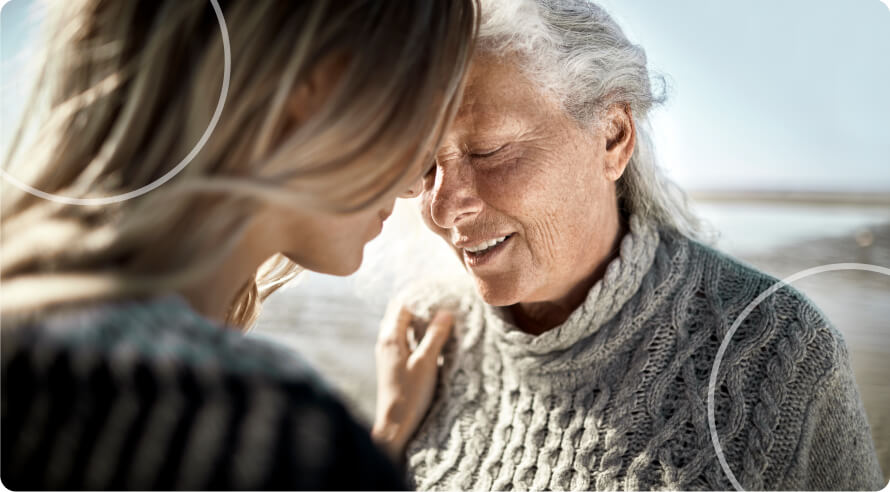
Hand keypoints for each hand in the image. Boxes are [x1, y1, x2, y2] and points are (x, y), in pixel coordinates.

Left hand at [372, 303, 452, 461]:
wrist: (394, 424)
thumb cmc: (410, 394)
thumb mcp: (426, 363)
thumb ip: (435, 336)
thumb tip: (445, 312)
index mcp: (390, 338)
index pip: (402, 305)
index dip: (418, 294)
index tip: (436, 288)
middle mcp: (385, 341)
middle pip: (399, 312)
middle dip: (417, 303)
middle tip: (438, 297)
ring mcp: (388, 352)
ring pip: (401, 325)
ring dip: (417, 317)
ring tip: (437, 312)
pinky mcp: (393, 362)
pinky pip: (404, 337)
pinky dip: (416, 330)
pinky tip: (430, 335)